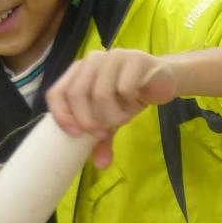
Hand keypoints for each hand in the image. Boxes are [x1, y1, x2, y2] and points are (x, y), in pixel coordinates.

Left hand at [45, 50, 181, 167]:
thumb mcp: (113, 118)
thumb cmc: (132, 95)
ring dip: (112, 115)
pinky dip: (129, 102)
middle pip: (77, 94)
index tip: (75, 134)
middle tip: (103, 133)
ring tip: (123, 119)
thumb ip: (103, 138)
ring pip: (100, 93)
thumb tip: (100, 165)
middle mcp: (92, 61)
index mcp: (78, 71)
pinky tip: (136, 101)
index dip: (62, 115)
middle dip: (88, 120)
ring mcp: (113, 57)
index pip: (57, 92)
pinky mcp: (134, 59)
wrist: (164, 80)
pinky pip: (124, 88)